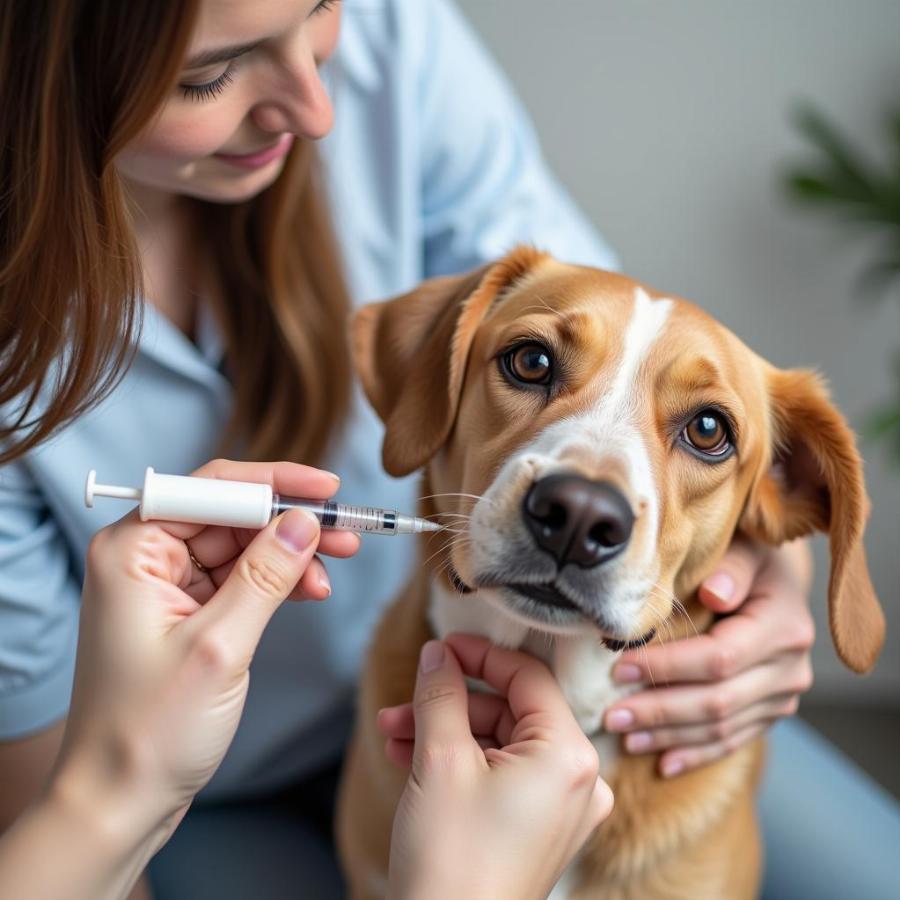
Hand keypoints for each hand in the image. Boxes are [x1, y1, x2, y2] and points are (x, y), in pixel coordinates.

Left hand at [53, 460, 359, 844]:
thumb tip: (305, 522)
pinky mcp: (186, 613)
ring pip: (242, 546)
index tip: (327, 489)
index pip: (212, 488)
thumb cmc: (149, 731)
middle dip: (291, 522)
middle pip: (232, 514)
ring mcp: (165, 586)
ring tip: (335, 567)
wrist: (121, 800)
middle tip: (347, 533)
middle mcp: (145, 558)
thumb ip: (265, 576)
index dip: (275, 482)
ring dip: (290, 554)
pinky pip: (241, 578)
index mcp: (133, 550)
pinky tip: (310, 590)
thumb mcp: (219, 646)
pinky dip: (278, 581)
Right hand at [379, 634, 612, 899]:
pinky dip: (460, 762)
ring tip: (393, 734)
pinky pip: (502, 774)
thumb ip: (441, 693)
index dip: (480, 655)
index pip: (528, 677)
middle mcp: (579, 780)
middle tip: (402, 704)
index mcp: (569, 756)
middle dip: (449, 704)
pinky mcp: (539, 828)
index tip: (442, 646)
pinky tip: (411, 757)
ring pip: (499, 743)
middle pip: (510, 711)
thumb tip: (439, 653)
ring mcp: (561, 808)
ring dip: (444, 733)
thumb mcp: (440, 759)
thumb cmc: (452, 862)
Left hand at [604, 537, 814, 776]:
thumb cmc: (748, 557)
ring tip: (625, 736)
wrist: (777, 579)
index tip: (619, 667)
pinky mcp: (772, 712)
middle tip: (611, 715)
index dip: (667, 667)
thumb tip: (713, 593)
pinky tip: (662, 764)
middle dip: (659, 711)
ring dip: (670, 736)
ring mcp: (784, 696)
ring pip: (722, 728)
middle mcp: (790, 668)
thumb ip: (730, 568)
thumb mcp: (743, 550)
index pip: (718, 658)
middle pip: (717, 701)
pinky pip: (733, 740)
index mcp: (783, 626)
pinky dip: (696, 753)